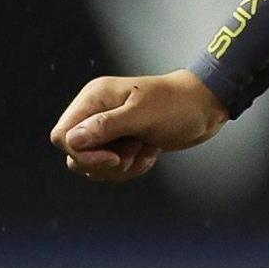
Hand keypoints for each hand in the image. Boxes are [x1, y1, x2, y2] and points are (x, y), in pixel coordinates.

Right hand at [54, 69, 229, 181]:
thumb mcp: (142, 115)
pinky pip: (113, 169)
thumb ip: (106, 127)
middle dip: (105, 164)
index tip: (113, 157)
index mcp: (95, 98)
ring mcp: (108, 130)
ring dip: (122, 168)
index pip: (63, 135)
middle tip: (133, 151)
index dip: (82, 153)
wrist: (205, 108)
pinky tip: (151, 152)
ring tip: (145, 149)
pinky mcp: (121, 144)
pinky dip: (133, 167)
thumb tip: (71, 140)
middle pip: (75, 155)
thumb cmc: (177, 104)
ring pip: (94, 166)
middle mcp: (96, 113)